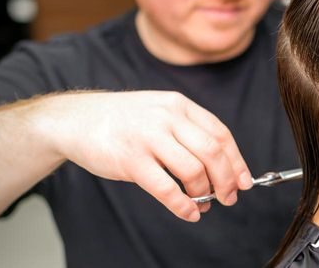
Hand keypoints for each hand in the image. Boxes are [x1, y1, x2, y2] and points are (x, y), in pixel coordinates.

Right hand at [34, 91, 252, 221]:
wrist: (74, 119)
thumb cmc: (123, 121)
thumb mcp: (159, 112)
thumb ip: (187, 132)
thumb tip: (219, 168)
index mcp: (179, 105)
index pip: (220, 133)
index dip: (237, 160)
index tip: (244, 181)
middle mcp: (167, 117)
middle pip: (212, 152)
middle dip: (226, 180)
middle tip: (229, 197)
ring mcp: (148, 137)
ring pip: (193, 170)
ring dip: (204, 193)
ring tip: (204, 204)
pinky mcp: (130, 159)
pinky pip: (165, 188)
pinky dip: (182, 205)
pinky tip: (188, 213)